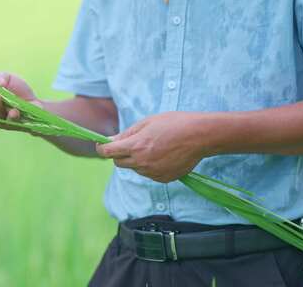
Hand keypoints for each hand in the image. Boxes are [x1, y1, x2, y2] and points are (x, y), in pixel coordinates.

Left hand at [96, 112, 210, 182]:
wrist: (200, 136)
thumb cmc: (174, 124)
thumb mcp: (147, 123)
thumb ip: (126, 134)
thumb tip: (109, 141)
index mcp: (135, 146)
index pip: (108, 153)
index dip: (102, 149)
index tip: (101, 145)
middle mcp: (142, 163)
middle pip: (119, 163)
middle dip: (119, 154)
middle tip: (130, 144)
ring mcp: (152, 173)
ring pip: (135, 168)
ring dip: (137, 160)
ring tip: (154, 146)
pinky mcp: (163, 179)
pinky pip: (149, 173)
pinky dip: (150, 166)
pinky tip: (163, 155)